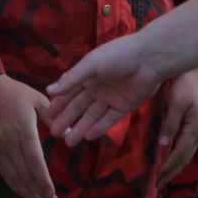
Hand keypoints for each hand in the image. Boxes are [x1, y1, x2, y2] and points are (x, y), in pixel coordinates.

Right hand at [0, 74, 56, 197]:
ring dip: (26, 192)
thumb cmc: (15, 93)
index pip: (34, 160)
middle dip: (37, 191)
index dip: (42, 179)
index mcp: (24, 129)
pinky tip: (23, 192)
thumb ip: (53, 118)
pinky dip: (13, 184)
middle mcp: (9, 142)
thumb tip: (70, 134)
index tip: (52, 193)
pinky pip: (3, 171)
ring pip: (13, 176)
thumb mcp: (38, 99)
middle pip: (24, 173)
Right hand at [47, 32, 167, 144]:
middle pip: (79, 106)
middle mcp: (98, 87)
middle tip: (55, 133)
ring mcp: (111, 97)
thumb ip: (71, 79)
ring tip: (69, 142)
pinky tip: (88, 137)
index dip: (59, 103)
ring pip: (92, 115)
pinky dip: (99, 128)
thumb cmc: (118, 56)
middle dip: (67, 119)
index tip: (48, 115)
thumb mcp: (91, 65)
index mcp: (88, 74)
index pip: (70, 91)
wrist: (149, 59)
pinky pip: (109, 119)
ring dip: (81, 128)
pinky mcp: (125, 106)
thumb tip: (49, 91)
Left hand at [157, 68, 197, 179]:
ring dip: (175, 166)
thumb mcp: (176, 102)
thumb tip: (164, 146)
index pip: (180, 154)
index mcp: (195, 128)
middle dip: (172, 172)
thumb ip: (170, 124)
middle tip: (158, 185)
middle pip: (185, 158)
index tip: (157, 180)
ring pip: (187, 153)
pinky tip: (172, 158)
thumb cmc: (187, 84)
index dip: (168, 168)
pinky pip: (187, 146)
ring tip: (164, 177)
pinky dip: (179, 156)